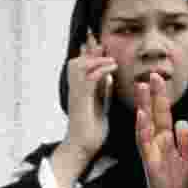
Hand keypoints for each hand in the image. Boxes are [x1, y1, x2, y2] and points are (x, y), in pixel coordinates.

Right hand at [64, 28, 116, 159]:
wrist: (82, 148)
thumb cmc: (91, 132)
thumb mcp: (101, 107)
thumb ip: (103, 92)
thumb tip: (108, 77)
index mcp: (81, 91)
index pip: (83, 66)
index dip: (90, 52)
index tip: (98, 39)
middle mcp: (75, 89)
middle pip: (77, 61)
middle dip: (89, 50)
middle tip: (99, 40)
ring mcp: (76, 94)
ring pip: (79, 66)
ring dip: (95, 59)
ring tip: (111, 60)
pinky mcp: (80, 100)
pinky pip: (88, 79)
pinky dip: (100, 70)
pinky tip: (112, 68)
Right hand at [135, 72, 187, 187]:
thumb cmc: (177, 186)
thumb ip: (185, 141)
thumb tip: (183, 121)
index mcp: (168, 142)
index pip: (165, 115)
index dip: (162, 97)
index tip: (159, 78)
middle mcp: (158, 144)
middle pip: (155, 116)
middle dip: (153, 95)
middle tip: (150, 75)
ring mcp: (153, 153)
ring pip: (146, 126)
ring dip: (144, 106)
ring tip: (141, 88)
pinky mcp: (151, 164)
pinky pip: (145, 145)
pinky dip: (143, 130)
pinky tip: (141, 116)